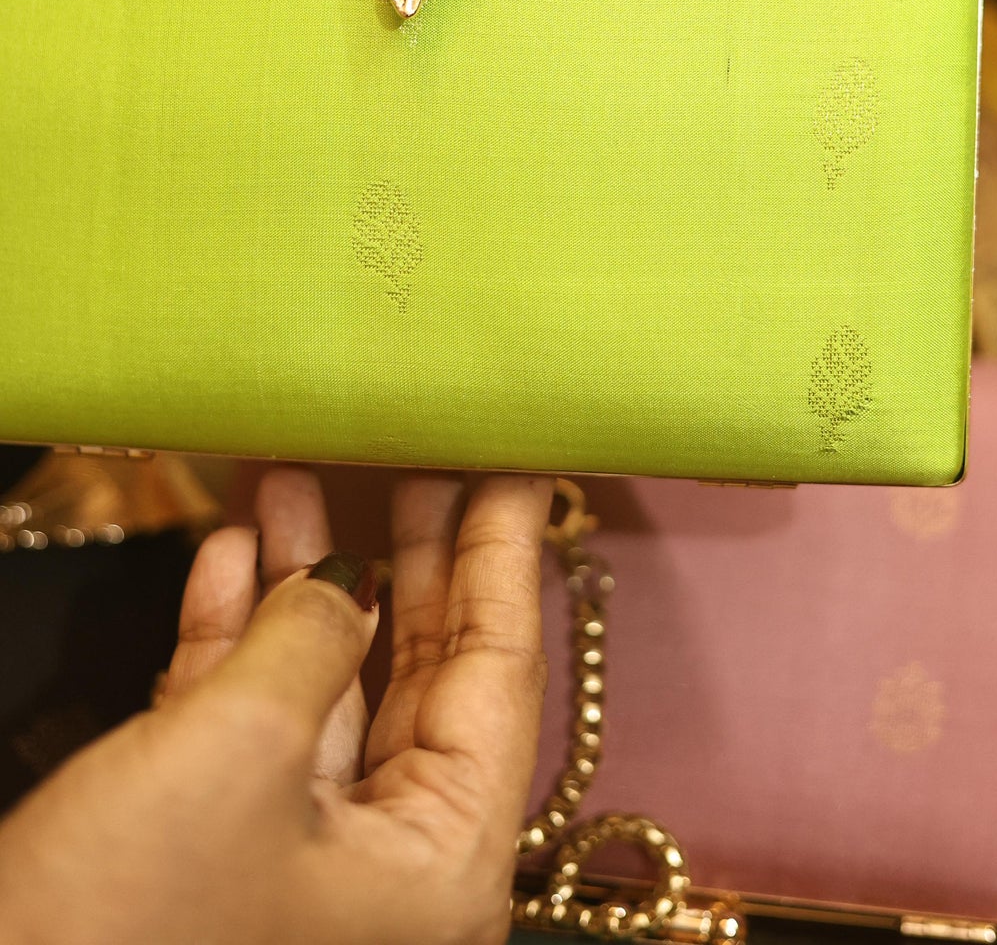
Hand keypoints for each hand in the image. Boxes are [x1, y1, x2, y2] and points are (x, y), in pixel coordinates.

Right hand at [0, 468, 551, 944]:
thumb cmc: (124, 923)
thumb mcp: (239, 749)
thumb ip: (314, 640)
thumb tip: (343, 580)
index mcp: (438, 866)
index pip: (501, 676)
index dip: (503, 556)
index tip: (514, 464)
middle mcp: (389, 870)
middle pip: (422, 676)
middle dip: (409, 558)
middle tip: (419, 456)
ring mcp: (303, 863)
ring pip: (329, 687)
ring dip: (307, 579)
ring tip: (299, 474)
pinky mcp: (221, 856)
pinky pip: (253, 723)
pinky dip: (238, 634)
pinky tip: (230, 554)